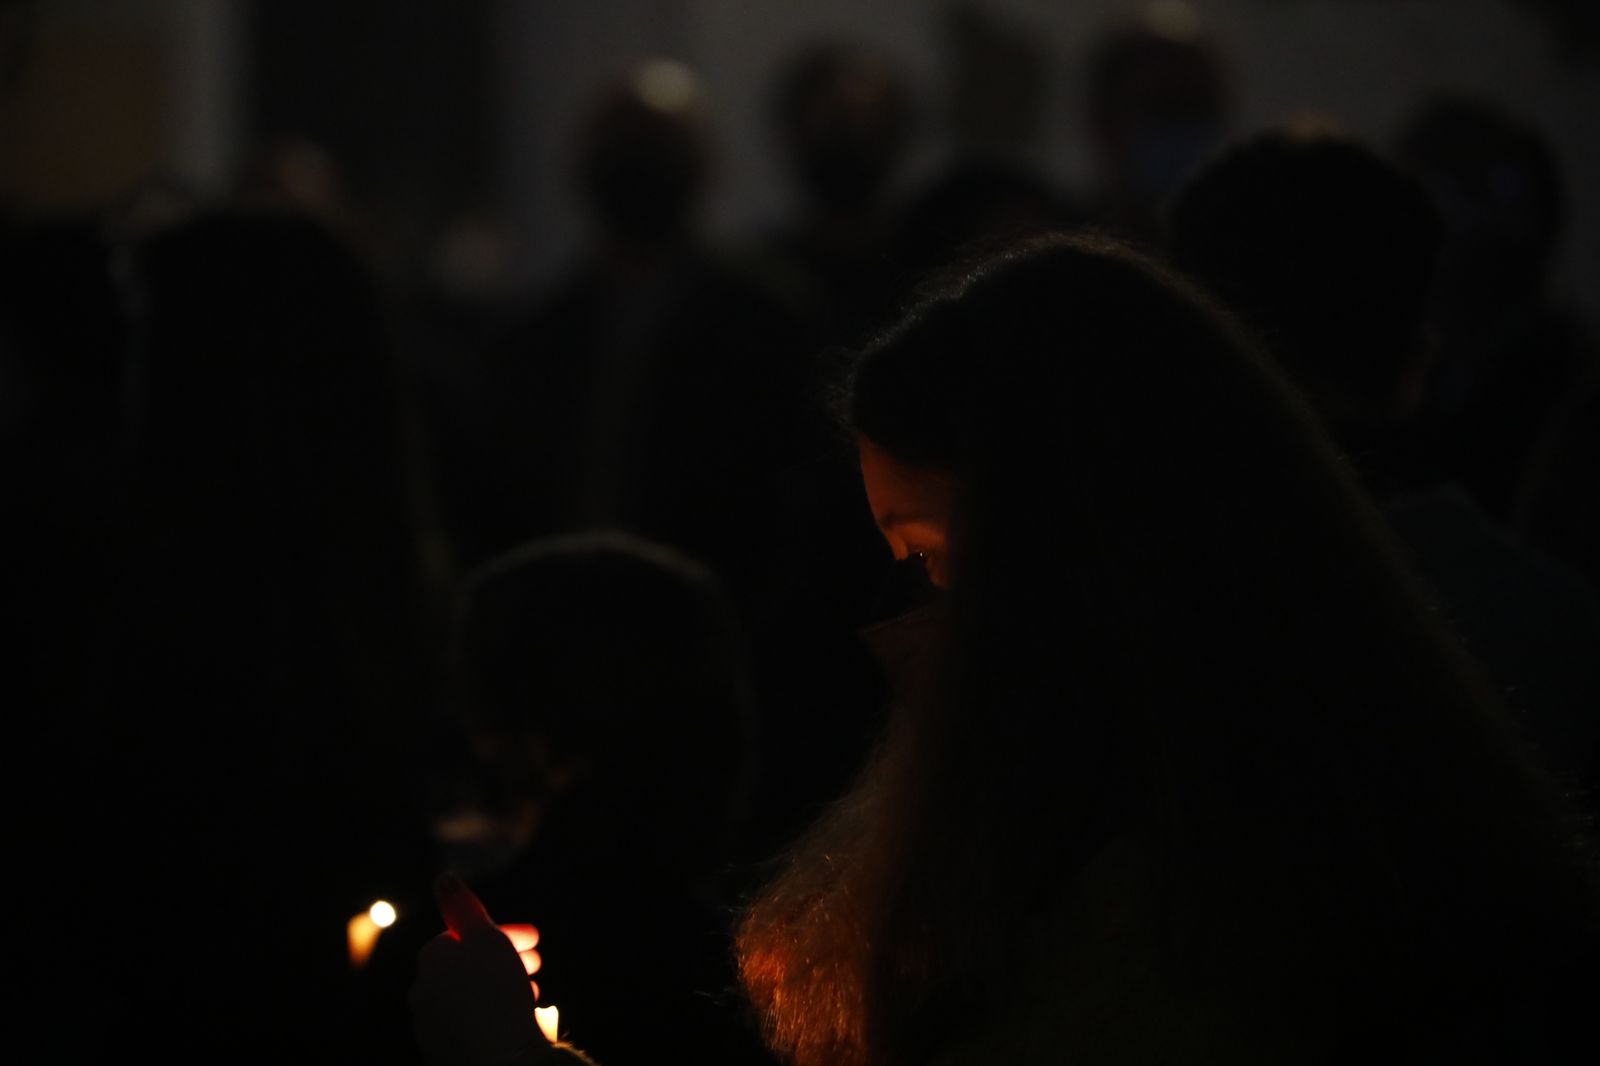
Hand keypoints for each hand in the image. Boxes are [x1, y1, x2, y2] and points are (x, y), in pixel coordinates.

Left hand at [411, 872, 551, 1065]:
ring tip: (529, 989)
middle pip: (467, 964)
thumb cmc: (495, 994)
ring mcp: (431, 1026)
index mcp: (431, 958)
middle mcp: (423, 990)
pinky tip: (513, 1016)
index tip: (535, 939)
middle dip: (503, 958)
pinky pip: (471, 1021)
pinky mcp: (444, 1052)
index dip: (505, 932)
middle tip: (536, 962)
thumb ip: (462, 906)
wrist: (497, 1062)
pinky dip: (491, 1011)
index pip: (467, 933)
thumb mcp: (484, 936)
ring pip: (470, 993)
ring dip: (499, 984)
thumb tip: (443, 877)